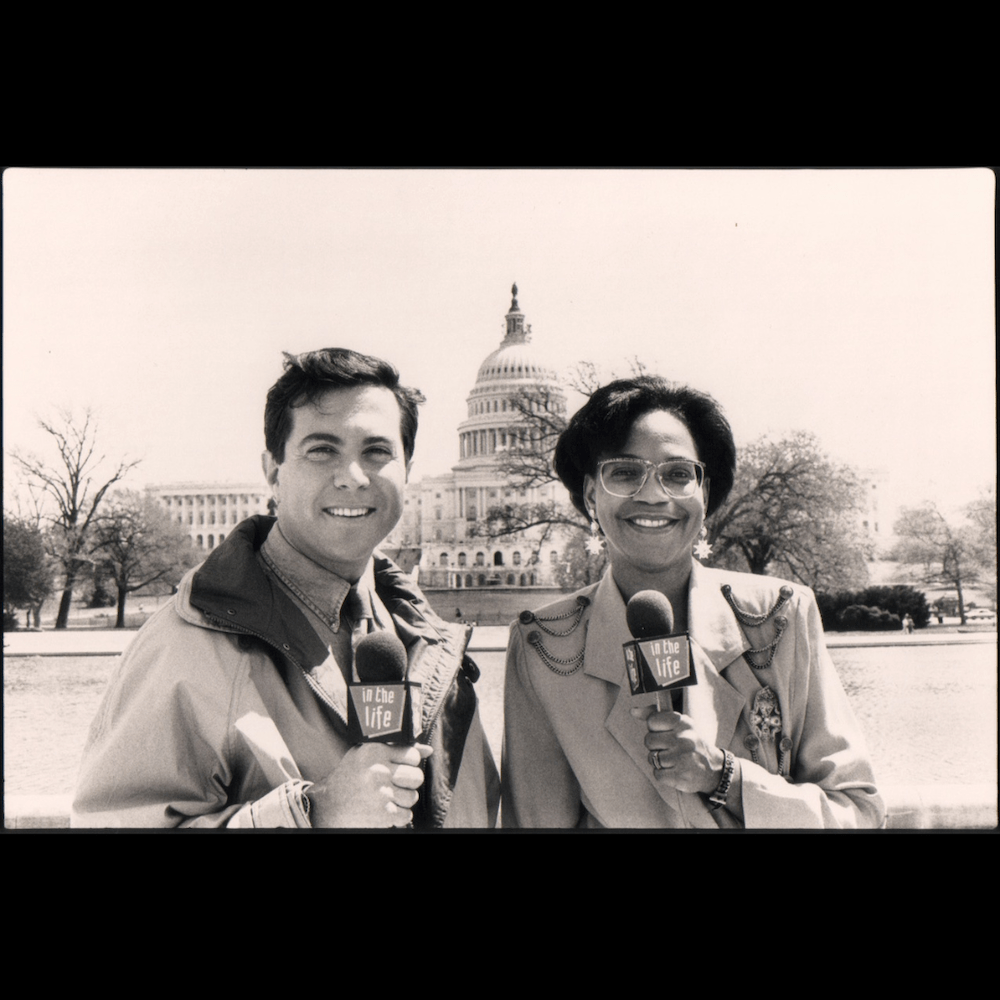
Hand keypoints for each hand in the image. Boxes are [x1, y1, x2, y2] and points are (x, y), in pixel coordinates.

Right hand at [305, 742, 432, 827]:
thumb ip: (398, 748)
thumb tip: (429, 750)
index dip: (408, 764)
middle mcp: (377, 770)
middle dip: (409, 783)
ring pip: (413, 797)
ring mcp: (380, 794)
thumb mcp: (368, 755)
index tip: (396, 769)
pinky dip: (398, 816)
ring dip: (402, 801)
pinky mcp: (382, 814)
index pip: (413, 755)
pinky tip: (383, 810)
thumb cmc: (351, 776)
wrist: (328, 807)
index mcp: (374, 751)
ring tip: (385, 798)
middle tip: (393, 785)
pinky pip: (407, 815)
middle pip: (417, 777)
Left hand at [631, 706, 723, 794]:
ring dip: (659, 761)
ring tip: (673, 760)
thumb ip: (655, 715)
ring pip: (652, 758)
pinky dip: (663, 774)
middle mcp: (684, 739)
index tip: (665, 733)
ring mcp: (683, 758)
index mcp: (683, 722)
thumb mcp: (678, 725)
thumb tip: (633, 710)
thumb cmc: (690, 743)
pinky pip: (658, 774)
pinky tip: (674, 771)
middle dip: (655, 746)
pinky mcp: (681, 776)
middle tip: (668, 749)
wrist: (713, 768)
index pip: (652, 721)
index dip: (654, 729)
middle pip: (649, 740)